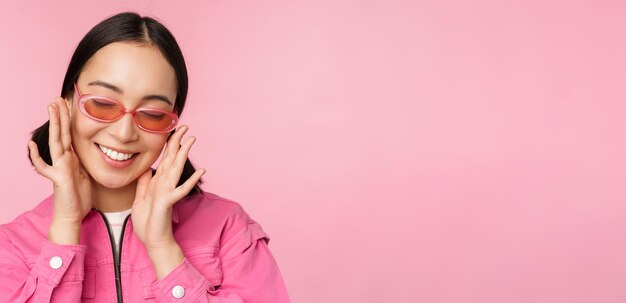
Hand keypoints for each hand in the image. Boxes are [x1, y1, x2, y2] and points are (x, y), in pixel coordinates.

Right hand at [28, 97, 92, 224]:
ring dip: (54, 125)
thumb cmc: (78, 196)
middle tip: (57, 97)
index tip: (68, 103)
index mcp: (71, 157)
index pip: (69, 134)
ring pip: (56, 142)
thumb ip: (81, 162)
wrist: (72, 214)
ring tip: (50, 108)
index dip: (68, 119)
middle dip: (60, 115)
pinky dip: (37, 157)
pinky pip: (45, 166)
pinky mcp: (58, 177)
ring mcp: (59, 167)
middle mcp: (63, 159)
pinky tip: (31, 145)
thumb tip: (82, 152)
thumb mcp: (85, 173)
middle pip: (62, 133)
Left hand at [131, 125, 205, 248]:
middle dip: (179, 142)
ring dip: (185, 154)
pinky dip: (191, 180)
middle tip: (186, 126)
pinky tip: (201, 170)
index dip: (169, 144)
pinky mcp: (168, 201)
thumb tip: (147, 168)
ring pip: (177, 168)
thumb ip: (144, 183)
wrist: (153, 241)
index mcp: (158, 182)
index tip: (174, 130)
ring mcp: (168, 191)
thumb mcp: (141, 198)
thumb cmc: (148, 222)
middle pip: (173, 158)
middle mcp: (165, 184)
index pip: (165, 158)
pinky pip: (181, 189)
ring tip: (193, 140)